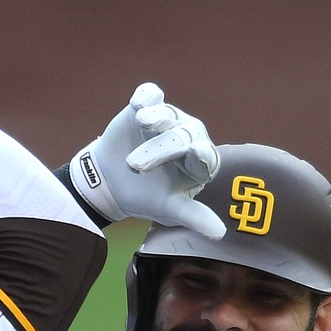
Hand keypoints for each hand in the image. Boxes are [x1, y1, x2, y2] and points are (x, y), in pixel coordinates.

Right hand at [67, 84, 223, 237]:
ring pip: (167, 115)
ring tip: (142, 123)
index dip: (202, 156)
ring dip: (155, 118)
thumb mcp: (168, 209)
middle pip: (182, 137)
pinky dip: (146, 97)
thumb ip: (193, 216)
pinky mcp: (148, 106)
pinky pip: (151, 95)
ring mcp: (169, 119)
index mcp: (200, 161)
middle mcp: (189, 136)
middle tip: (135, 166)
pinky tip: (139, 103)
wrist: (111, 181)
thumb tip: (220, 234)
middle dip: (160, 149)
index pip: (206, 157)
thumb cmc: (145, 197)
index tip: (197, 154)